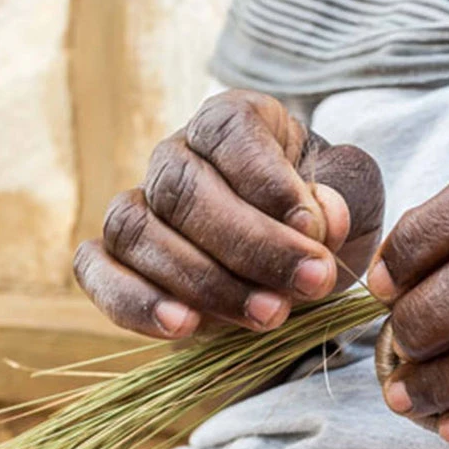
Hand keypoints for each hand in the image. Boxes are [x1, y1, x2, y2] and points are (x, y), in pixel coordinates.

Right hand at [74, 90, 384, 338]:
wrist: (296, 259)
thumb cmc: (324, 217)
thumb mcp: (353, 197)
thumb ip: (344, 197)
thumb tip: (322, 219)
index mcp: (231, 122)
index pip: (230, 133)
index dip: (271, 184)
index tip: (317, 231)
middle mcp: (175, 156)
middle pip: (184, 190)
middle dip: (252, 246)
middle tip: (311, 282)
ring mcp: (139, 206)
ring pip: (138, 231)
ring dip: (204, 282)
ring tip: (269, 316)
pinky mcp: (115, 258)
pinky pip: (96, 270)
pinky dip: (133, 301)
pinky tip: (183, 326)